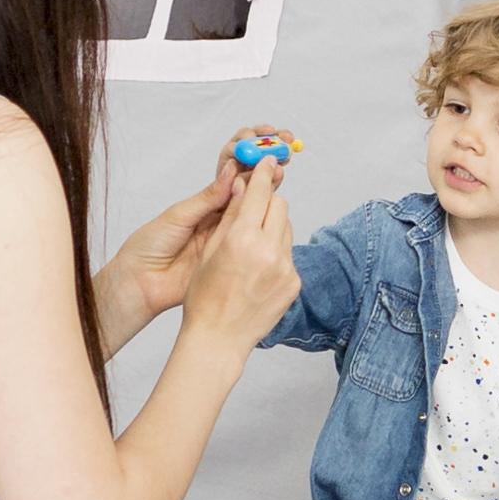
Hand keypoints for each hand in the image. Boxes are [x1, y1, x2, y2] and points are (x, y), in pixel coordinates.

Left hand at [97, 127, 284, 330]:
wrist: (142, 282)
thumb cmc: (149, 246)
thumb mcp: (179, 216)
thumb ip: (208, 197)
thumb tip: (233, 171)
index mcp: (204, 200)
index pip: (232, 172)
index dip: (247, 155)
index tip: (262, 139)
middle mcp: (219, 214)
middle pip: (248, 186)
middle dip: (264, 167)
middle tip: (280, 151)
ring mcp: (227, 233)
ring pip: (253, 206)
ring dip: (269, 188)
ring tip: (280, 171)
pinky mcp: (231, 253)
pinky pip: (250, 234)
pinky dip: (264, 219)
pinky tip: (275, 205)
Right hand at [182, 154, 301, 351]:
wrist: (218, 338)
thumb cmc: (204, 297)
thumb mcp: (210, 251)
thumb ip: (231, 217)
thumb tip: (244, 187)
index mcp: (241, 239)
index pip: (260, 193)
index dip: (264, 174)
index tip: (268, 161)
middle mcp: (268, 250)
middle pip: (280, 206)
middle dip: (267, 203)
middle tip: (254, 209)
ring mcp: (285, 268)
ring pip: (287, 230)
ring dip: (273, 229)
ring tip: (251, 248)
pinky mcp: (294, 282)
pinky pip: (289, 255)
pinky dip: (277, 254)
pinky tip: (258, 271)